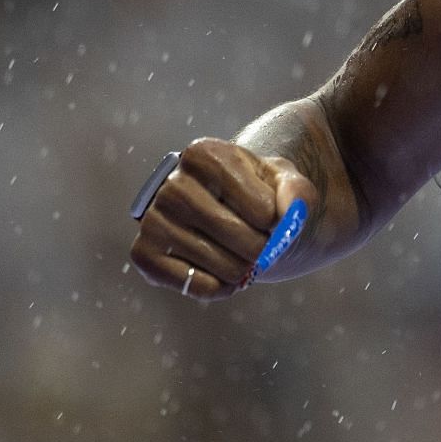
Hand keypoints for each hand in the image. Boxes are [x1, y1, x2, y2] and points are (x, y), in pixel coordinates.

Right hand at [128, 138, 317, 301]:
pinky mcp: (144, 254)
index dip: (276, 220)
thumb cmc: (258, 193)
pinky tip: (223, 273)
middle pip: (239, 236)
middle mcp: (171, 183)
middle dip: (262, 248)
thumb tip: (286, 214)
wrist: (226, 214)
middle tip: (262, 244)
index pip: (261, 206)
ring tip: (242, 256)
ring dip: (245, 269)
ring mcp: (153, 219)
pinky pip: (197, 286)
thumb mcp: (286, 183)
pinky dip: (222, 287)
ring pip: (222, 264)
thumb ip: (297, 192)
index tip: (270, 215)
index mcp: (204, 154)